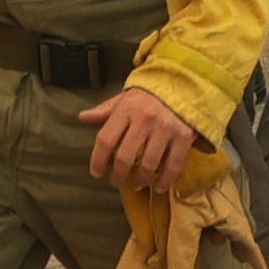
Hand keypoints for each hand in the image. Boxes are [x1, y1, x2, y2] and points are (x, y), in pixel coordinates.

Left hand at [77, 84, 196, 191]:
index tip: (96, 173)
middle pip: (124, 157)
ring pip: (148, 165)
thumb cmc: (150, 94)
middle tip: (116, 181)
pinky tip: (158, 187)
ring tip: (137, 183)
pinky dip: (164, 181)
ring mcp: (165, 128)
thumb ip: (105, 110)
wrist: (185, 82)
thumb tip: (82, 117)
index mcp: (126, 108)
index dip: (97, 160)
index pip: (105, 139)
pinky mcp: (184, 136)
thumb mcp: (125, 97)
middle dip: (118, 175)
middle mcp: (144, 118)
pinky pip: (172, 166)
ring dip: (140, 180)